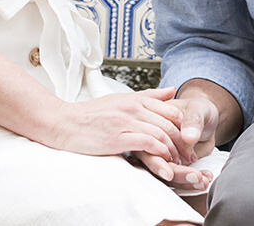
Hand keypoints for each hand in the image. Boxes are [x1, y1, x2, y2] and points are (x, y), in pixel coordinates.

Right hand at [41, 87, 190, 161]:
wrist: (64, 123)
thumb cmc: (92, 115)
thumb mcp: (121, 99)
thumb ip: (148, 96)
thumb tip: (172, 89)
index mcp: (135, 98)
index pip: (171, 110)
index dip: (184, 128)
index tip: (188, 143)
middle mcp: (132, 107)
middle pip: (169, 124)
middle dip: (183, 144)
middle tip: (188, 157)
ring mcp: (125, 121)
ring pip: (161, 134)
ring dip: (173, 151)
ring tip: (177, 163)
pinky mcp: (118, 136)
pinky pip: (147, 143)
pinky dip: (159, 153)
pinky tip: (161, 161)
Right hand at [136, 90, 219, 188]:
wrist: (207, 119)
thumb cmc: (198, 109)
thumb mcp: (197, 109)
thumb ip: (192, 121)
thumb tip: (188, 137)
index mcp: (149, 124)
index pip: (150, 144)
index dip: (161, 157)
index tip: (182, 163)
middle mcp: (152, 142)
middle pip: (157, 163)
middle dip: (177, 173)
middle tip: (197, 177)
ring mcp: (163, 155)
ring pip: (168, 174)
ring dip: (186, 180)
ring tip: (205, 180)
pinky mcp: (175, 165)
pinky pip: (179, 178)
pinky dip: (193, 181)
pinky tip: (206, 178)